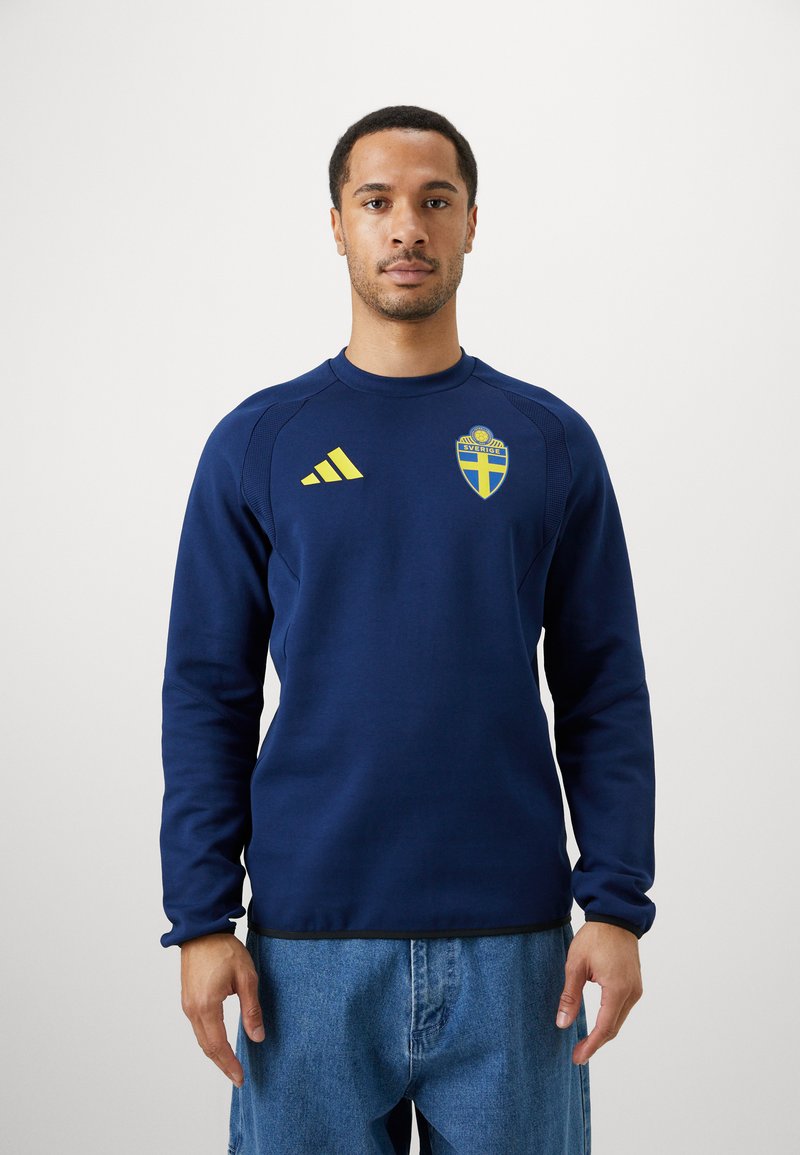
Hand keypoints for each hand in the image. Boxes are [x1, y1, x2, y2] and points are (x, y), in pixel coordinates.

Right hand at [180, 932, 265, 1086]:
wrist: (202, 930)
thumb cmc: (224, 949)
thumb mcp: (246, 977)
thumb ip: (251, 1009)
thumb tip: (257, 1037)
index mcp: (207, 1007)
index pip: (218, 1045)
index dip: (230, 1064)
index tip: (240, 1078)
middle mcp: (193, 1010)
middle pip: (207, 1047)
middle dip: (222, 1064)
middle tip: (237, 1077)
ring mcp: (188, 1004)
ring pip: (201, 1038)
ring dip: (215, 1053)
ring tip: (230, 1063)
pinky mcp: (188, 998)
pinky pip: (197, 1027)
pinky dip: (209, 1039)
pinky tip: (219, 1042)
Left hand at [555, 921, 642, 1064]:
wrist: (615, 916)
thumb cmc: (594, 937)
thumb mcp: (575, 965)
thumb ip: (570, 996)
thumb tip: (563, 1024)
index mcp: (616, 989)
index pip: (604, 1028)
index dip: (591, 1046)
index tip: (577, 1058)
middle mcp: (631, 993)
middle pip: (614, 1028)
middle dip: (596, 1043)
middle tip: (578, 1054)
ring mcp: (636, 988)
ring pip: (619, 1019)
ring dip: (604, 1032)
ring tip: (585, 1042)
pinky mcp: (635, 983)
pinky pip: (623, 1008)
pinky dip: (611, 1019)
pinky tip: (598, 1023)